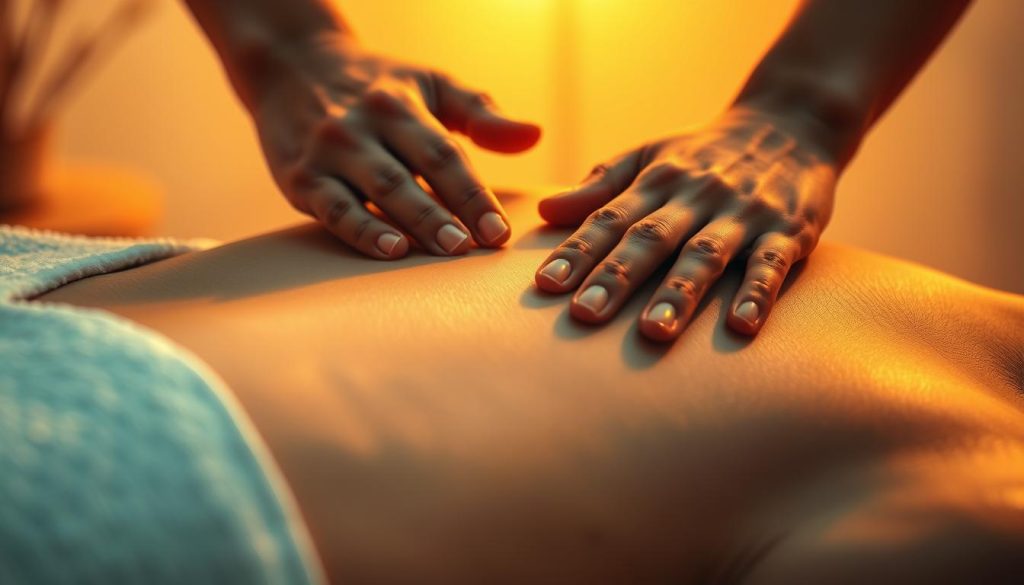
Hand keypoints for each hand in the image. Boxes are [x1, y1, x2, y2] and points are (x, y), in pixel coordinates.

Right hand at [247, 34, 540, 258]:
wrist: (290, 66)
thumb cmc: (377, 85)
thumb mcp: (430, 85)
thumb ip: (481, 113)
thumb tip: (535, 135)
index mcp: (400, 104)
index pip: (444, 154)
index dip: (473, 194)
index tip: (500, 231)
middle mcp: (363, 125)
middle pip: (411, 174)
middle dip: (445, 212)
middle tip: (473, 247)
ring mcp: (329, 152)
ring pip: (375, 191)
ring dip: (412, 222)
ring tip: (443, 251)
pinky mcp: (300, 177)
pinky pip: (333, 209)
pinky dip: (361, 231)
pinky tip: (390, 250)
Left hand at [534, 106, 836, 340]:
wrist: (793, 122)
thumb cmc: (705, 153)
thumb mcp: (651, 157)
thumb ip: (601, 186)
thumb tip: (543, 211)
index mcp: (658, 180)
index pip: (611, 219)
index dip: (578, 251)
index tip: (547, 285)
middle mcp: (696, 196)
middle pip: (651, 238)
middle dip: (617, 277)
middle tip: (585, 314)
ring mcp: (743, 213)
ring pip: (706, 255)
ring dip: (679, 293)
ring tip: (653, 332)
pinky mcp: (789, 230)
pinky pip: (772, 263)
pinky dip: (758, 293)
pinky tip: (742, 327)